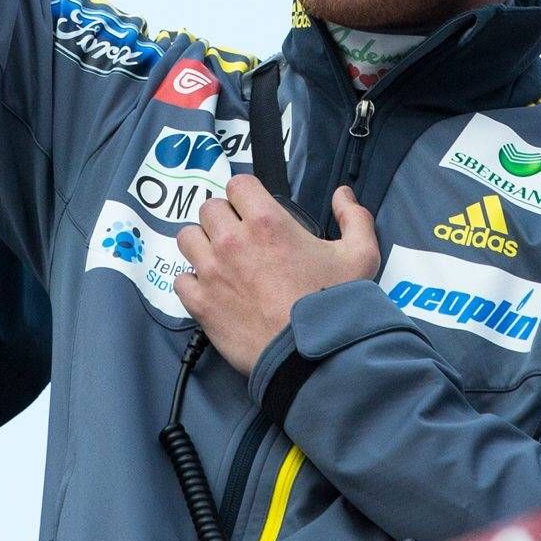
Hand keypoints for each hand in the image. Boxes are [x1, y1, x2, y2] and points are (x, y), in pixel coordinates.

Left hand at [175, 180, 380, 375]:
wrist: (312, 356)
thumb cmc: (334, 305)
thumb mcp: (360, 256)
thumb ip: (354, 218)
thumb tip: (343, 196)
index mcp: (266, 221)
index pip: (238, 184)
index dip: (246, 194)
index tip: (253, 209)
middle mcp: (232, 241)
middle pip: (208, 209)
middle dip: (223, 218)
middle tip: (240, 237)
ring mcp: (212, 272)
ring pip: (187, 238)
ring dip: (202, 244)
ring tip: (221, 260)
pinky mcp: (201, 304)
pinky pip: (181, 280)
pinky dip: (193, 282)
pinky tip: (212, 290)